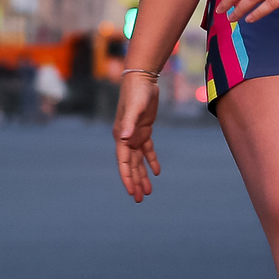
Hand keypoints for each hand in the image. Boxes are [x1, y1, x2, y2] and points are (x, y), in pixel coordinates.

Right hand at [113, 70, 162, 201]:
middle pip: (130, 166)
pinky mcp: (144, 130)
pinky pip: (147, 150)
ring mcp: (135, 135)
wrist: (142, 79)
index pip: (123, 163)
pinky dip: (151, 161)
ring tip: (148, 191)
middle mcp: (126, 138)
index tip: (132, 192)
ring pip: (138, 161)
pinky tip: (156, 172)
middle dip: (135, 182)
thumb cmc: (136, 92)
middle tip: (141, 199)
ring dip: (143, 175)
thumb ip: (129, 123)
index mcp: (121, 136)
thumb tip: (124, 138)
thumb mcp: (135, 107)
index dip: (127, 178)